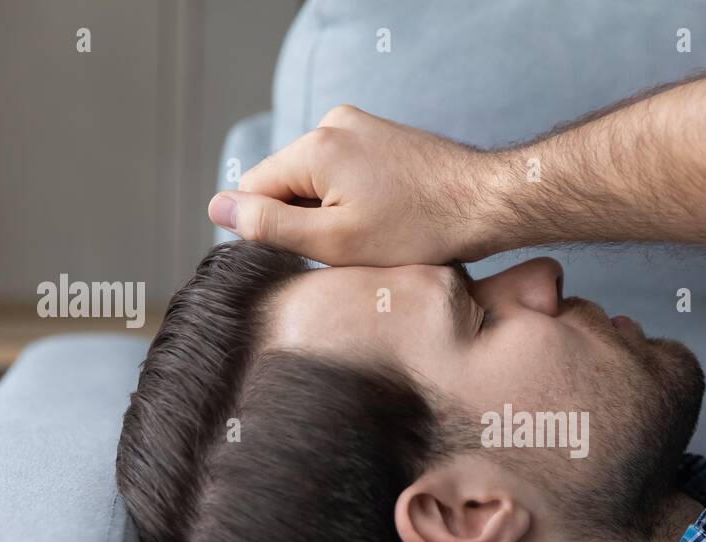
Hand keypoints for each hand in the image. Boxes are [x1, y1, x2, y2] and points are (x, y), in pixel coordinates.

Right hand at [208, 105, 500, 265]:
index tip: (312, 253)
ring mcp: (360, 125)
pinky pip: (345, 171)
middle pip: (285, 182)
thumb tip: (218, 209)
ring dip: (332, 212)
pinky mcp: (381, 135)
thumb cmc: (419, 229)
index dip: (271, 229)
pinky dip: (355, 199)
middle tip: (351, 248)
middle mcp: (332, 123)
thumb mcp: (337, 242)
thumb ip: (272, 226)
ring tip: (375, 233)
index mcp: (314, 146)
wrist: (487, 204)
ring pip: (316, 180)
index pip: (253, 189)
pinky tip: (387, 218)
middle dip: (307, 220)